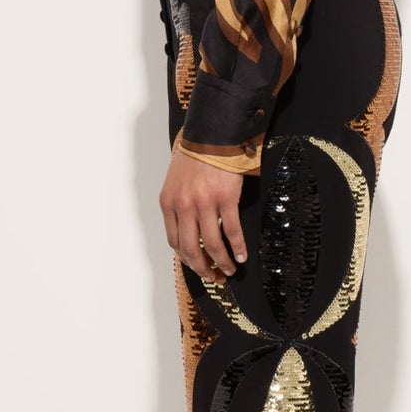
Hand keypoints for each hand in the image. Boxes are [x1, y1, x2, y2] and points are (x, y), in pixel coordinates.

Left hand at [160, 145, 248, 281]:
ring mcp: (205, 203)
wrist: (212, 136)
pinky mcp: (225, 199)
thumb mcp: (176, 181)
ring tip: (229, 269)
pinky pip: (232, 230)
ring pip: (211, 244)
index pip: (174, 241)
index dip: (186, 258)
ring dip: (221, 261)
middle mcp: (184, 206)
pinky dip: (237, 246)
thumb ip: (179, 204)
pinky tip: (241, 255)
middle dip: (201, 267)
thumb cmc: (195, 156)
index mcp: (169, 203)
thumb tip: (190, 228)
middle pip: (191, 248)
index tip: (195, 265)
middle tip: (211, 276)